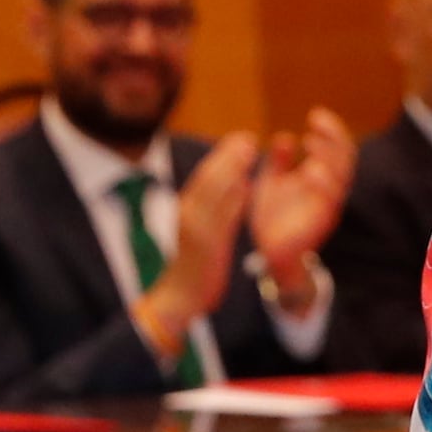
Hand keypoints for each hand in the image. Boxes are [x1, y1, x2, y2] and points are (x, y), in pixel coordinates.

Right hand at [163, 133, 251, 320]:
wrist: (182, 294)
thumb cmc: (198, 261)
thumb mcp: (213, 227)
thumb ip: (227, 205)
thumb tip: (242, 181)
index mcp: (190, 207)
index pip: (208, 175)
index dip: (225, 155)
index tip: (243, 138)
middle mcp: (190, 213)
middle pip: (209, 178)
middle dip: (229, 156)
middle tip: (249, 138)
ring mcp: (196, 228)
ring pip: (212, 192)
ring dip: (230, 169)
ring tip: (249, 151)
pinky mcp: (204, 245)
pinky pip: (219, 217)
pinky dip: (230, 199)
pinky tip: (244, 185)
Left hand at [249, 107, 358, 295]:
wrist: (271, 252)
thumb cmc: (274, 216)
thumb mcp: (272, 182)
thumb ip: (279, 161)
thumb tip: (284, 137)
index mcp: (320, 176)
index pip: (336, 147)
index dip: (330, 130)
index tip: (315, 115)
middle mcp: (329, 189)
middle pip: (345, 157)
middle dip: (334, 137)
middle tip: (317, 121)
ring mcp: (327, 205)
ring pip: (341, 177)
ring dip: (329, 157)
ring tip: (312, 141)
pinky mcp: (320, 222)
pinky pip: (329, 202)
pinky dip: (324, 185)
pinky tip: (312, 170)